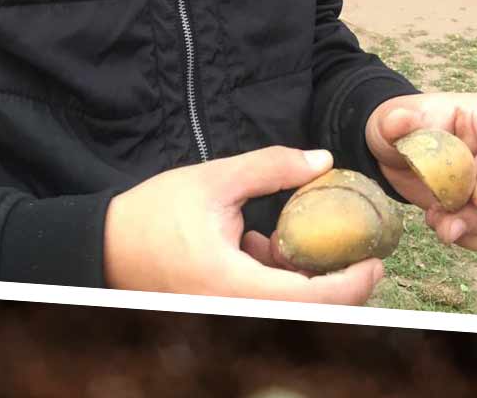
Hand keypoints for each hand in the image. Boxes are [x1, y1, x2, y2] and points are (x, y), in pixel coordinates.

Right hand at [104, 147, 383, 302]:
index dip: (352, 286)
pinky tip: (259, 245)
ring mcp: (224, 315)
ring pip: (285, 310)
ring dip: (302, 280)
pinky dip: (275, 281)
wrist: (100, 246)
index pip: (312, 299)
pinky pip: (262, 306)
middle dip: (337, 285)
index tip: (376, 263)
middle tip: (357, 252)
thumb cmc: (152, 214)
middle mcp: (232, 310)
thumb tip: (322, 160)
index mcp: (234, 285)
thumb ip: (271, 167)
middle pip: (307, 312)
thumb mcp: (214, 179)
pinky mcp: (218, 312)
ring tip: (290, 237)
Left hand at [367, 93, 476, 251]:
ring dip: (473, 228)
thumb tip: (401, 120)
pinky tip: (446, 229)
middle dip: (475, 214)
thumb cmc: (395, 130)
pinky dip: (475, 238)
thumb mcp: (388, 122)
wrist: (392, 152)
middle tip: (443, 227)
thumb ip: (393, 121)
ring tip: (437, 224)